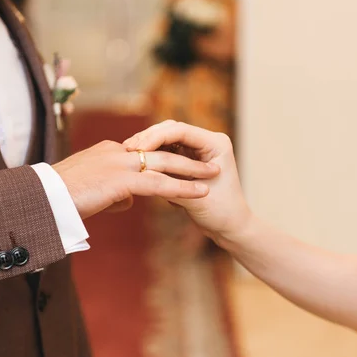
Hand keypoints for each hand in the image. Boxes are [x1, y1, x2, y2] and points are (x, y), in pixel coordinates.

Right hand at [53, 139, 219, 219]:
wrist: (43, 199)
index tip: (183, 163)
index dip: (166, 158)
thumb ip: (113, 192)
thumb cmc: (59, 199)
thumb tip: (128, 200)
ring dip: (192, 170)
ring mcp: (119, 163)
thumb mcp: (90, 191)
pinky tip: (199, 193)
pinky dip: (182, 187)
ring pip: (165, 164)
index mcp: (108, 151)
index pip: (144, 152)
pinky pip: (160, 183)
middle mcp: (116, 152)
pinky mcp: (121, 179)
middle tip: (207, 161)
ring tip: (213, 175)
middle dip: (186, 157)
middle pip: (160, 151)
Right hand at [123, 120, 251, 248]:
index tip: (137, 150)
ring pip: (166, 138)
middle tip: (127, 149)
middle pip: (171, 129)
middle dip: (148, 138)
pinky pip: (166, 150)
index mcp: (216, 143)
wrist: (230, 227)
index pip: (180, 130)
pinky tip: (136, 161)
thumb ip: (170, 183)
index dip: (155, 137)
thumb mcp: (193, 198)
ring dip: (147, 145)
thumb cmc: (220, 214)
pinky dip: (152, 155)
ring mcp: (197, 148)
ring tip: (126, 153)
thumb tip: (143, 173)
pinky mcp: (188, 158)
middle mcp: (207, 141)